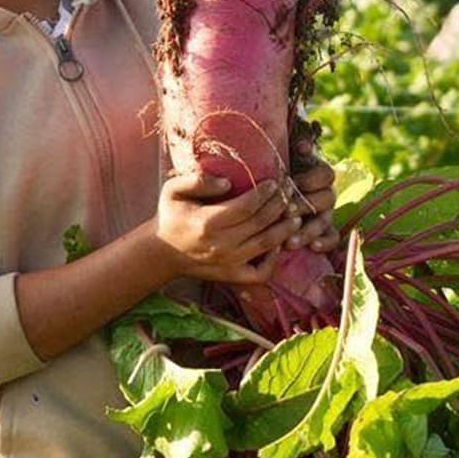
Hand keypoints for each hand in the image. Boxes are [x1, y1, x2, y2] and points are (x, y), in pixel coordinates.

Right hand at [151, 173, 297, 284]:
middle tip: (290, 191)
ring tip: (295, 214)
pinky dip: (275, 259)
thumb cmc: (171, 216)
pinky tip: (279, 243)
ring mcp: (228, 263)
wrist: (162, 253)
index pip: (247, 206)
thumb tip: (228, 182)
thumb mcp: (173, 190)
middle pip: (261, 223)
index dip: (265, 193)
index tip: (275, 181)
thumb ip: (197, 180)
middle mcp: (221, 245)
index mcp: (207, 222)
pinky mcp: (232, 276)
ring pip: (266, 245)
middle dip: (280, 205)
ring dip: (285, 229)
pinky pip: (262, 272)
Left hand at [285, 140, 339, 253]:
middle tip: (286, 212)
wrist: (272, 195)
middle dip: (305, 206)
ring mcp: (326, 213)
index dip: (310, 179)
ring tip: (291, 240)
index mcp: (318, 174)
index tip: (292, 183)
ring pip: (325, 221)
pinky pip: (332, 237)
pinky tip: (313, 248)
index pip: (325, 174)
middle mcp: (325, 193)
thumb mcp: (282, 159)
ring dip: (309, 230)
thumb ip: (293, 148)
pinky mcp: (324, 231)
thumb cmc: (276, 174)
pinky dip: (325, 243)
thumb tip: (302, 145)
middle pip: (326, 198)